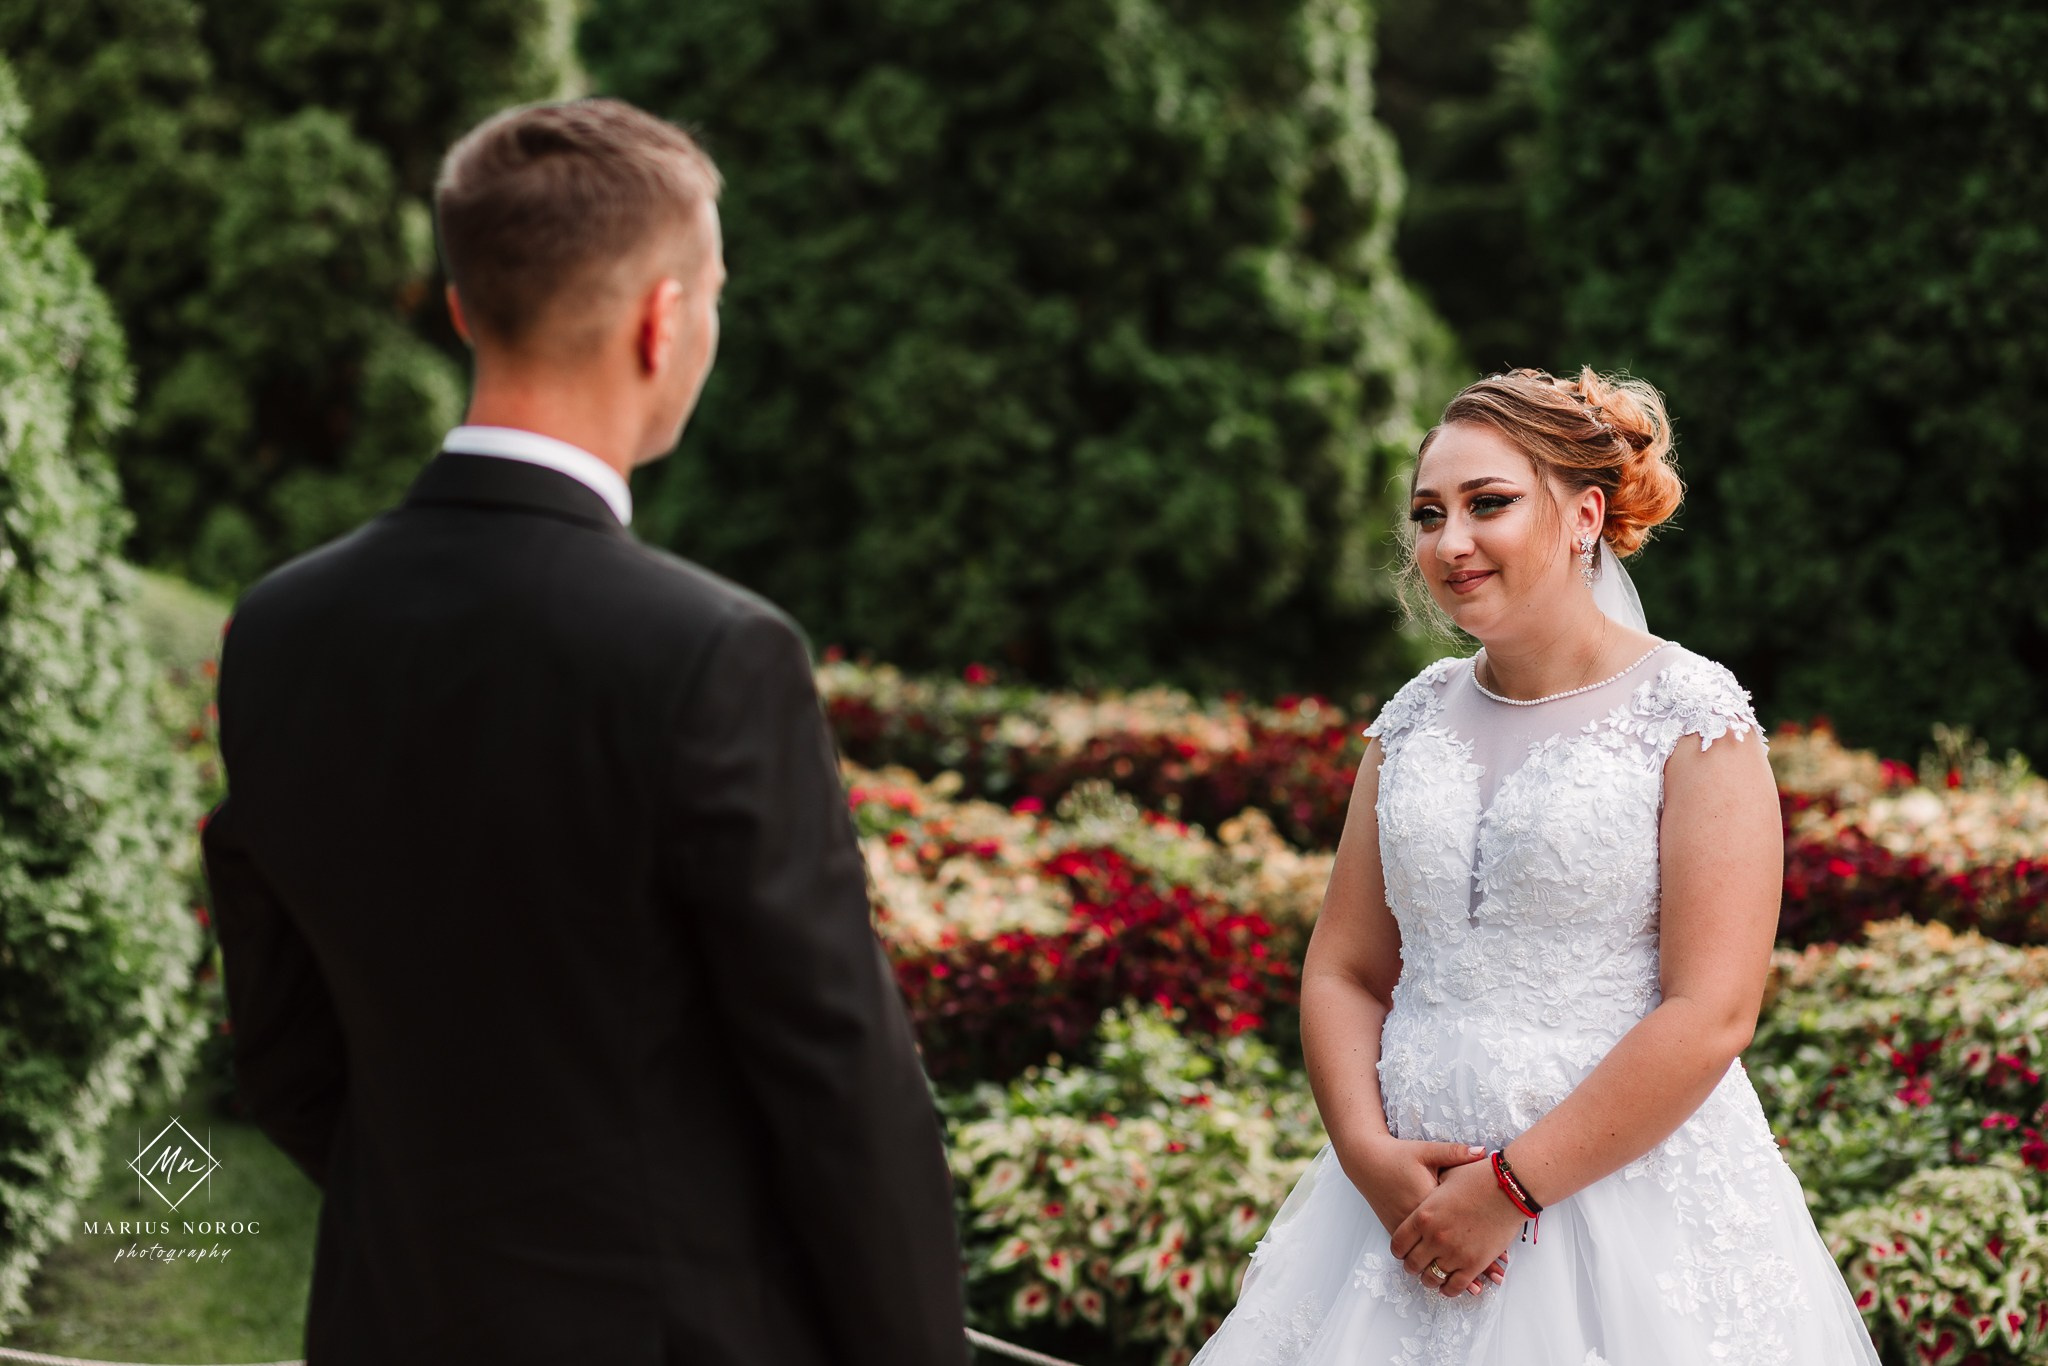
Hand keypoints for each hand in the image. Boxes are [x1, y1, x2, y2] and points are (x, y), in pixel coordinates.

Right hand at [1343, 1136, 1510, 1294]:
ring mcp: (1404, 1227)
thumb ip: (1455, 1153)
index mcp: (1428, 1200)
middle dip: (1472, 1266)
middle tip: (1494, 1278)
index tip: (1502, 1257)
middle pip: (1447, 1248)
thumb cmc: (1398, 1155)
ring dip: (1453, 1273)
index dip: (1481, 1241)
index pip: (1460, 1226)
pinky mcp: (1395, 1229)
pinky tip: (1445, 1277)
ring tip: (1476, 1287)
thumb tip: (1483, 1152)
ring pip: (1430, 1258)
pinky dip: (1432, 1266)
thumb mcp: (1427, 1151)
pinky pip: (1416, 1255)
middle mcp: (1417, 1221)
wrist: (1366, 1161)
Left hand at [1389, 1154, 1528, 1297]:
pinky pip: (1455, 1286)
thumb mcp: (1445, 1176)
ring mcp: (1454, 1253)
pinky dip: (1449, 1289)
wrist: (1510, 1188)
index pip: (1399, 1243)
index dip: (1399, 1250)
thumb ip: (1431, 1188)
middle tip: (1416, 1266)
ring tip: (1432, 1276)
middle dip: (1412, 1267)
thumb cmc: (1478, 1178)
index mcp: (1423, 1215)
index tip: (1403, 1252)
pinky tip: (1448, 1286)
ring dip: (1429, 1279)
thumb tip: (1426, 1190)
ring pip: (1432, 1278)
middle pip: (1413, 1264)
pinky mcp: (1474, 1264)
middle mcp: (1434, 1237)